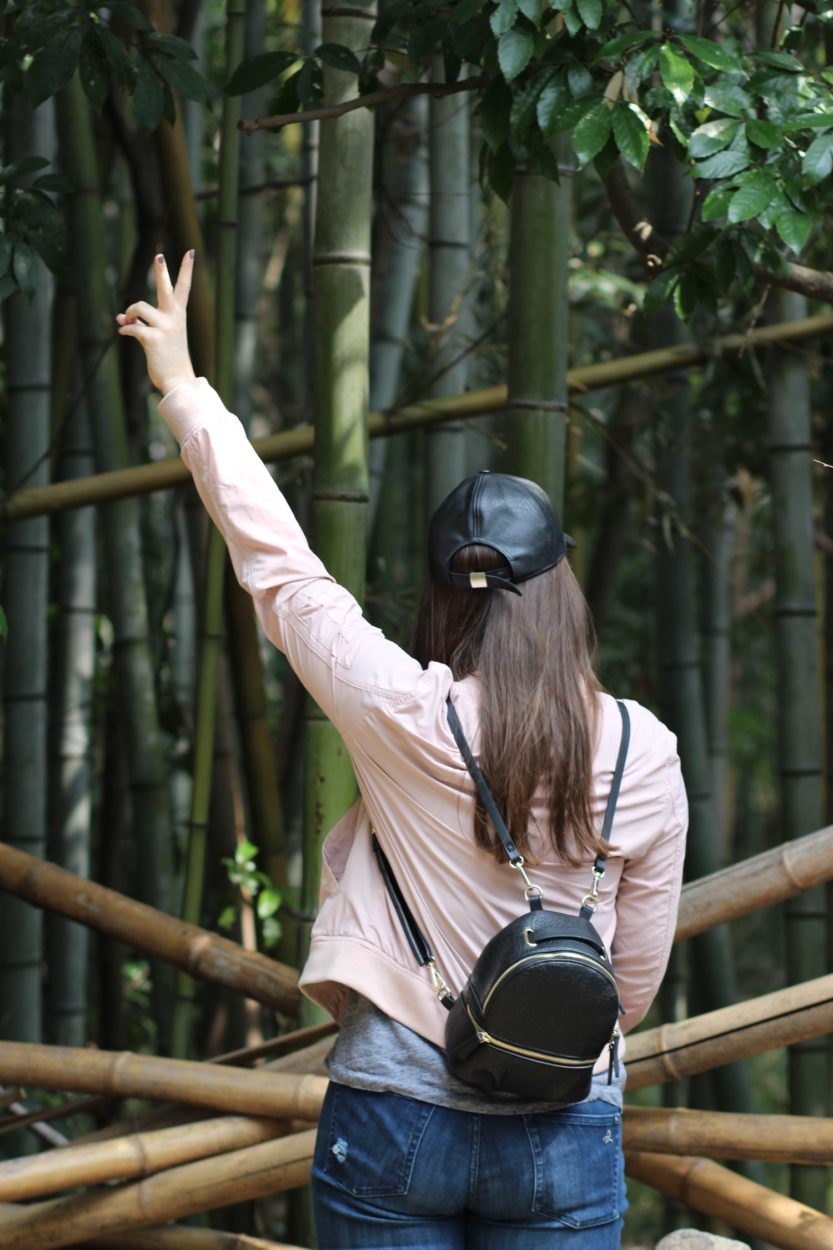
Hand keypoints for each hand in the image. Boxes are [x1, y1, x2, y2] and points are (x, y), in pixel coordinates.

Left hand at [116, 251, 196, 395]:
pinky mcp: (153, 340)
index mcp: (179, 314)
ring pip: (139, 307)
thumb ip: (139, 323)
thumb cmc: (168, 357)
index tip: (190, 252)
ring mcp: (165, 328)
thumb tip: (119, 319)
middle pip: (166, 288)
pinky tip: (123, 332)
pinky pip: (131, 327)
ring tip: (127, 321)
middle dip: (161, 271)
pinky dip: (124, 329)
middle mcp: (174, 318)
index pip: (184, 287)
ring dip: (129, 313)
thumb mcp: (158, 336)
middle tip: (158, 255)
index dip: (186, 269)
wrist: (177, 380)